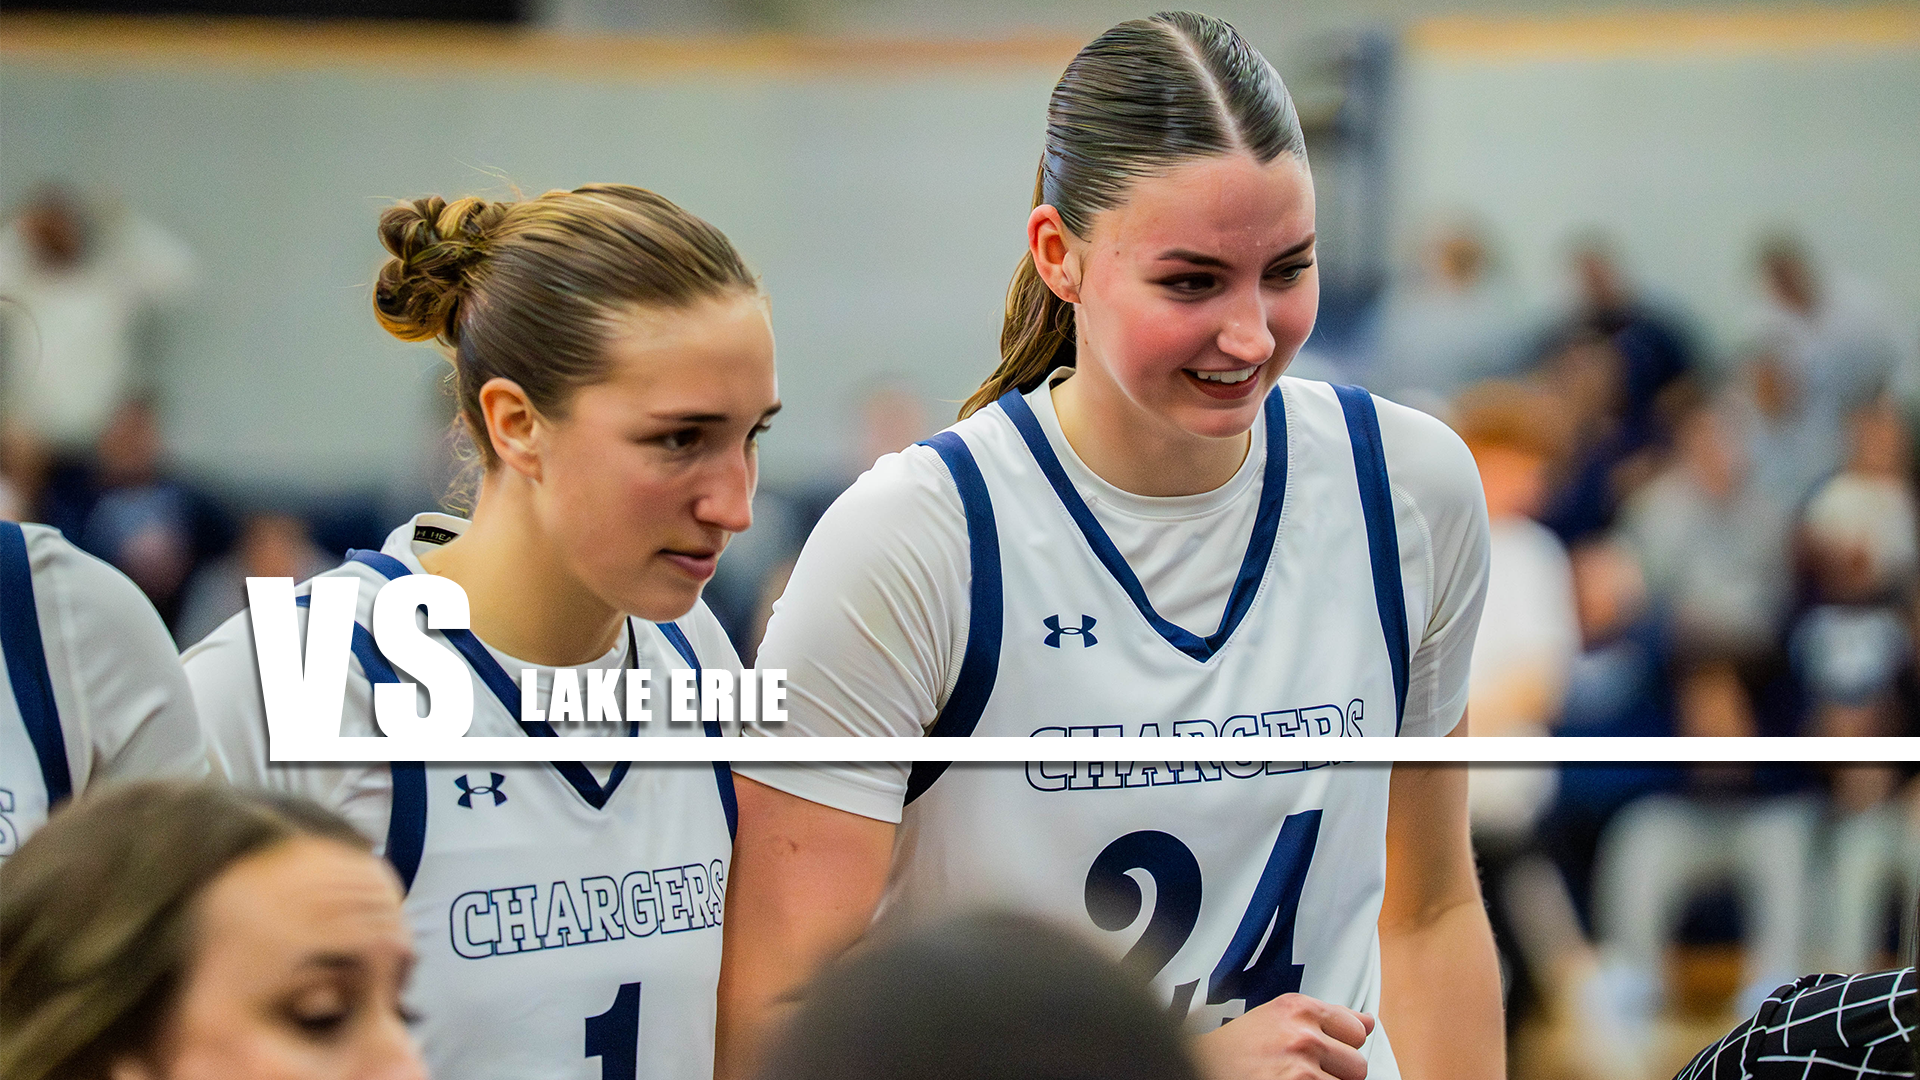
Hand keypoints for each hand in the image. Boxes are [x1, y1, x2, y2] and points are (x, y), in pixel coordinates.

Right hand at [1194, 993, 1373, 1079]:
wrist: (1190, 1067)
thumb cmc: (1227, 1053)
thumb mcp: (1273, 1021)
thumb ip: (1322, 1019)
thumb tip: (1368, 1022)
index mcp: (1295, 1008)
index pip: (1356, 1029)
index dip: (1340, 1047)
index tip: (1323, 1055)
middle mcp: (1302, 1035)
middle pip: (1358, 1065)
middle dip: (1336, 1074)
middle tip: (1301, 1075)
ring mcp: (1302, 1070)